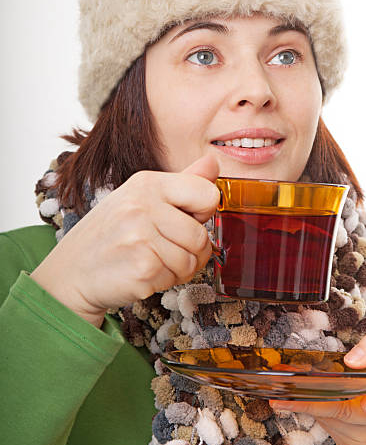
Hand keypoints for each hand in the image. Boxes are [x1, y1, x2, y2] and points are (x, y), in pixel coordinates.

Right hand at [30, 155, 219, 327]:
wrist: (72, 271)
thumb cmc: (111, 233)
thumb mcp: (142, 197)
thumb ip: (183, 183)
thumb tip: (213, 162)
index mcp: (147, 183)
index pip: (207, 194)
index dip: (203, 213)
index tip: (186, 219)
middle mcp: (143, 205)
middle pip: (202, 236)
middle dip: (190, 251)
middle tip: (164, 250)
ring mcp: (141, 237)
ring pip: (192, 261)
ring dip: (177, 270)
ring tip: (152, 261)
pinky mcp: (143, 268)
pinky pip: (176, 279)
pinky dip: (164, 282)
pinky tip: (142, 273)